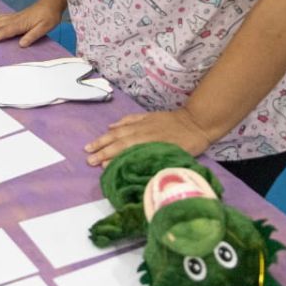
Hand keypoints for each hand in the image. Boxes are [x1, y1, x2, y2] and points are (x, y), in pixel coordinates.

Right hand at [0, 0, 60, 47]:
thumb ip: (33, 36)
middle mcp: (15, 19)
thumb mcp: (44, 27)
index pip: (5, 32)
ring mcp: (14, 16)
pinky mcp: (16, 15)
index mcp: (20, 24)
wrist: (51, 2)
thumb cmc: (49, 16)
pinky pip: (2, 16)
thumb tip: (21, 44)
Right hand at [83, 109, 213, 167]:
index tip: (99, 166)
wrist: (198, 121)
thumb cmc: (190, 143)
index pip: (125, 151)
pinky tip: (110, 128)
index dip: (112, 158)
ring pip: (119, 130)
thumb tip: (138, 168)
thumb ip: (156, 161)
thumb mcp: (175, 156)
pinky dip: (119, 124)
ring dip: (104, 138)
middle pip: (118, 141)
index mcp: (148, 143)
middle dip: (102, 150)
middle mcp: (141, 132)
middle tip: (88, 158)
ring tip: (91, 145)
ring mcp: (143, 123)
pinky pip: (129, 120)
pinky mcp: (147, 117)